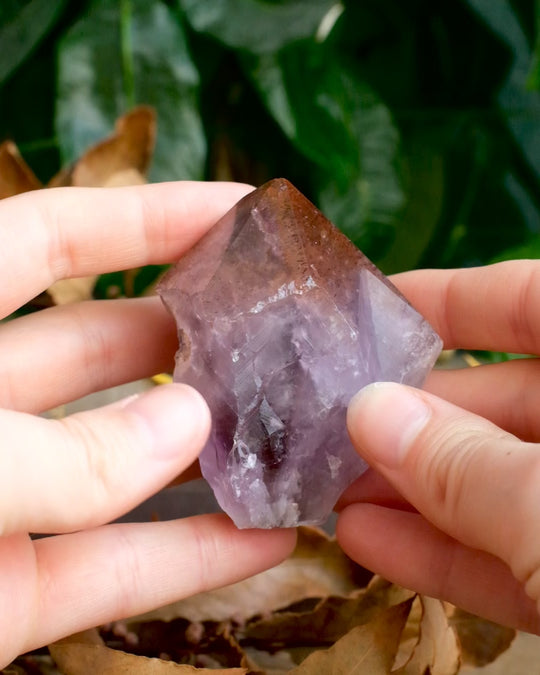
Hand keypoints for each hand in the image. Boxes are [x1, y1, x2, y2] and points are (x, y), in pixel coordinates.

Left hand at [0, 183, 295, 665]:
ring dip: (211, 454)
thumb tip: (186, 426)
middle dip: (198, 336)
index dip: (150, 217)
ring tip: (297, 433)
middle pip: (110, 349)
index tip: (240, 215)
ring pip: (128, 467)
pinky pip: (119, 569)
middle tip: (285, 333)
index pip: (58, 238)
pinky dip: (192, 558)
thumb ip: (46, 452)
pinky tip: (266, 535)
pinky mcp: (10, 598)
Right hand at [336, 261, 539, 632]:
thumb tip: (370, 413)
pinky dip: (447, 552)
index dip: (450, 297)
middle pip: (504, 399)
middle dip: (413, 414)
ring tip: (330, 486)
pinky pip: (516, 555)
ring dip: (414, 488)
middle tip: (328, 422)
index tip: (367, 310)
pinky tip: (370, 542)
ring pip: (501, 484)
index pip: (532, 301)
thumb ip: (467, 464)